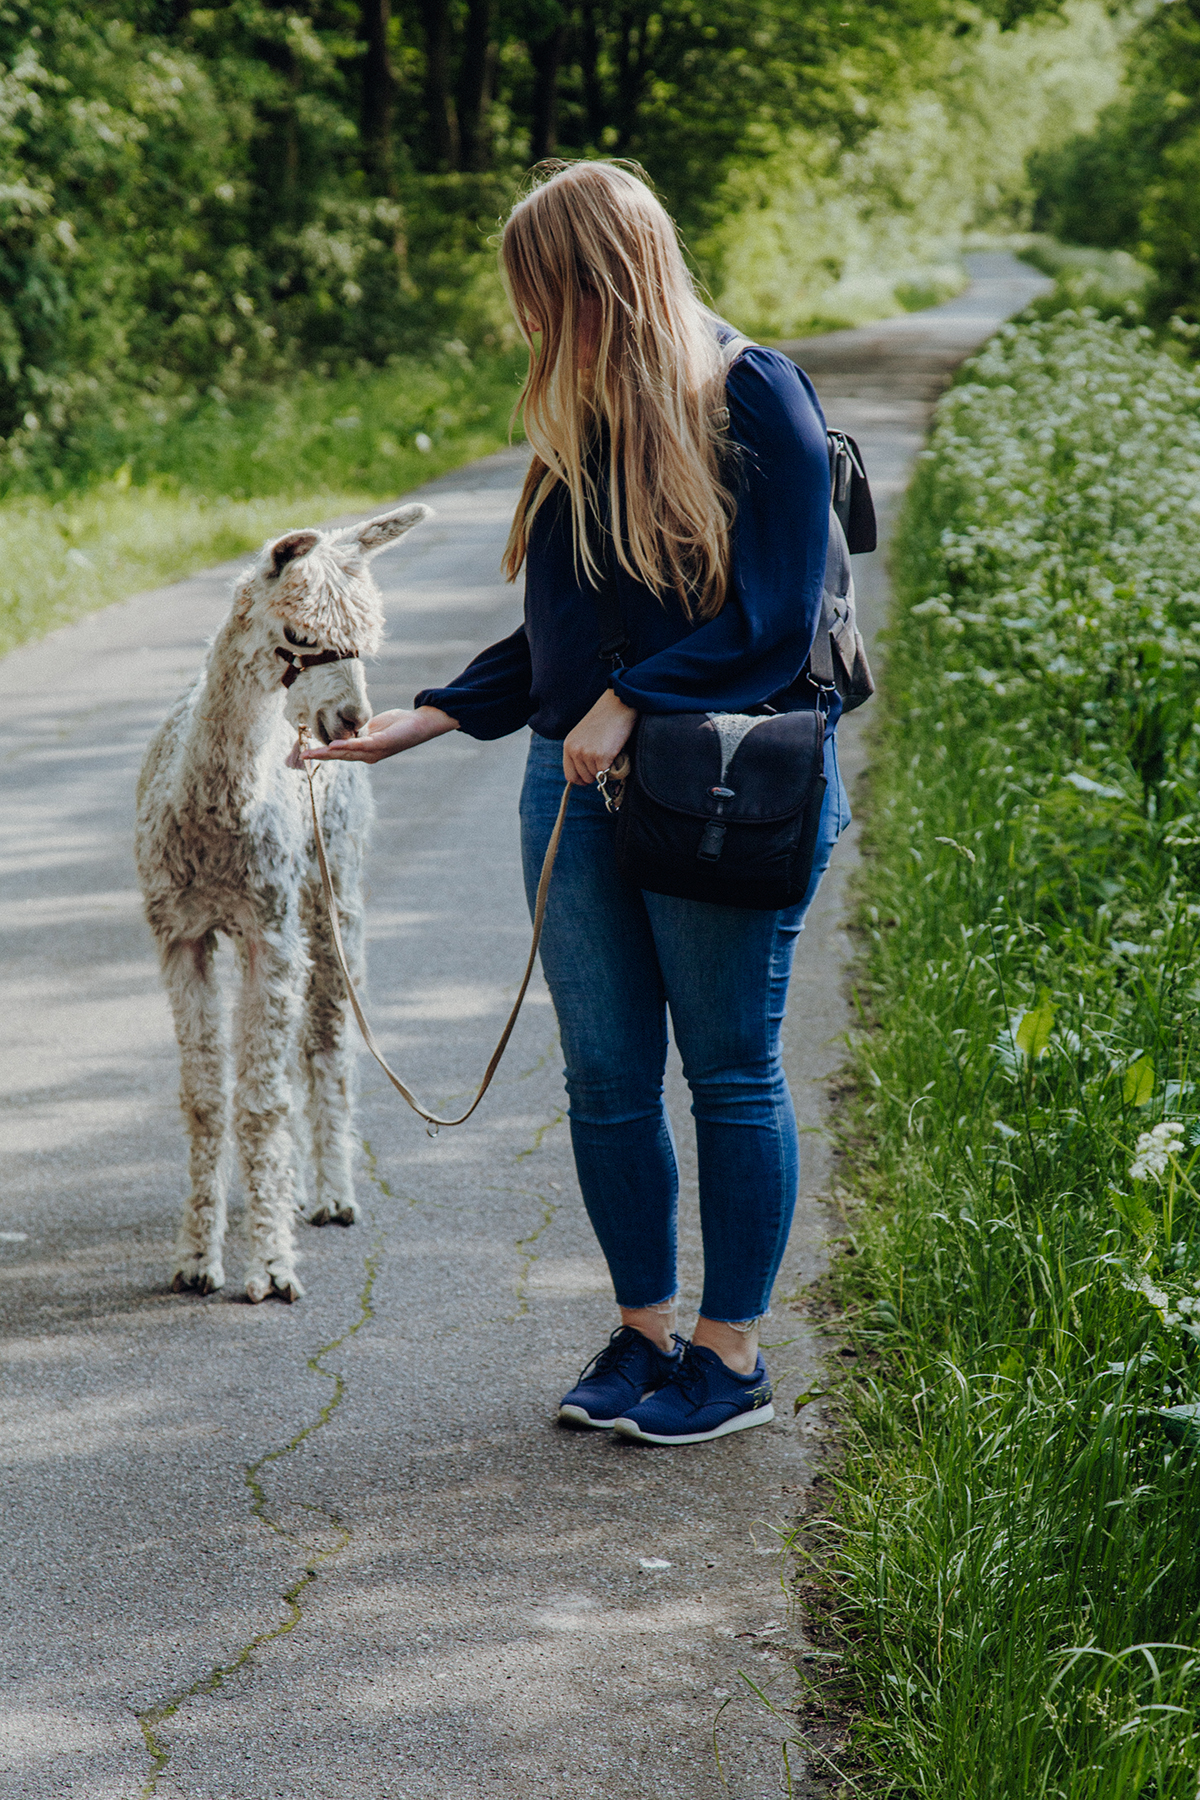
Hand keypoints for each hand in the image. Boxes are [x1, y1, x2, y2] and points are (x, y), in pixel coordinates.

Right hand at [297, 705, 457, 764]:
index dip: (320, 753)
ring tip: (311, 753)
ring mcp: (374, 751)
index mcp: (363, 751)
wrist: (419, 725)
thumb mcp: (373, 727)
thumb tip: (344, 728)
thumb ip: (358, 730)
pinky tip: (334, 746)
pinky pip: (361, 745)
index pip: (337, 753)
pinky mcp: (382, 743)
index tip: (303, 752)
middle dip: (318, 757)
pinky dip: (347, 746)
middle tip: (300, 757)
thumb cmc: (397, 725)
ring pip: (347, 753)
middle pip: (338, 756)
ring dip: (328, 754)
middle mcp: (367, 755)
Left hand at [562, 688, 636, 786]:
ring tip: (611, 752)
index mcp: (568, 745)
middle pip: (584, 778)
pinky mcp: (601, 757)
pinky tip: (616, 753)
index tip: (592, 776)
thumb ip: (581, 752)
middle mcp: (575, 751)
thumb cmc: (605, 719)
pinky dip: (614, 768)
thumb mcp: (584, 735)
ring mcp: (587, 754)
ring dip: (605, 770)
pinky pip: (607, 773)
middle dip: (595, 774)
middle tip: (605, 761)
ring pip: (596, 777)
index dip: (582, 779)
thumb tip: (589, 774)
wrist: (618, 705)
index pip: (570, 775)